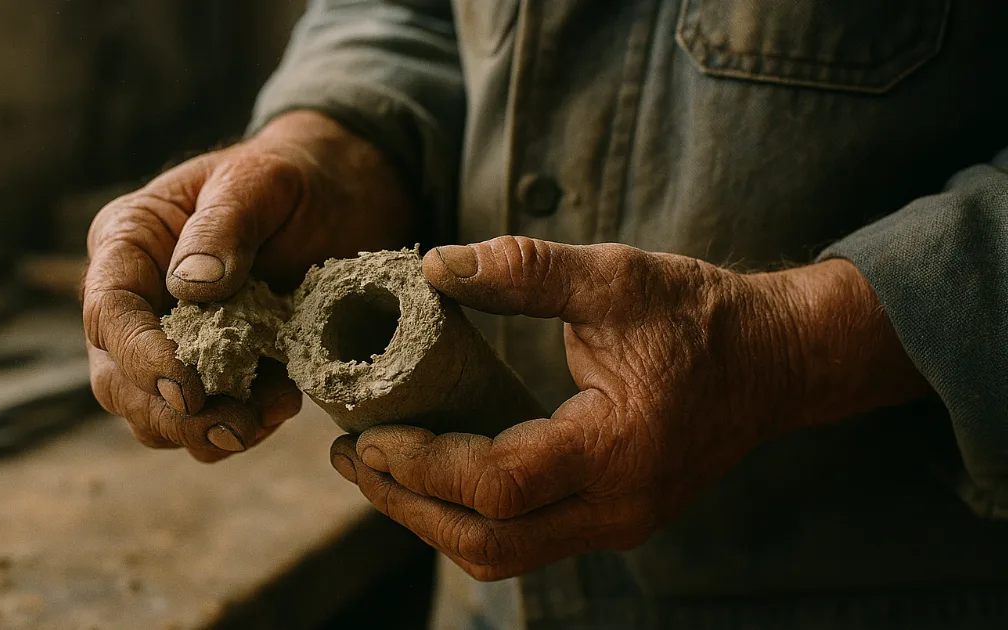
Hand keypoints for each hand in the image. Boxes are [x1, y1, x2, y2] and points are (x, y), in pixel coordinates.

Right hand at [84, 111, 413, 460]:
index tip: (188, 389)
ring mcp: (173, 341)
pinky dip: (238, 428)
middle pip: (117, 378)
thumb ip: (223, 226)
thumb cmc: (293, 176)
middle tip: (233, 425)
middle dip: (170, 413)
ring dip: (203, 432)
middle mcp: (139, 297)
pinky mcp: (217, 371)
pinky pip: (205, 421)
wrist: (343, 196)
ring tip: (267, 414)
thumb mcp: (261, 181)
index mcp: (130, 242)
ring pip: (155, 413)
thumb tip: (190, 286)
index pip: (111, 312)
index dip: (141, 358)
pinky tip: (284, 404)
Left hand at [329, 236, 928, 579]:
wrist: (778, 361)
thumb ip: (524, 271)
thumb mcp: (616, 277)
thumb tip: (433, 264)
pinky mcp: (614, 519)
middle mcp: (617, 507)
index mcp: (616, 450)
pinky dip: (471, 516)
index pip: (495, 485)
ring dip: (433, 520)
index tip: (367, 433)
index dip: (420, 465)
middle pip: (487, 542)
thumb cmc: (701, 316)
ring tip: (381, 468)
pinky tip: (438, 474)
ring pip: (503, 553)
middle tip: (352, 458)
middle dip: (407, 506)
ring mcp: (618, 523)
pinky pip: (526, 540)